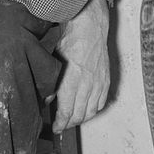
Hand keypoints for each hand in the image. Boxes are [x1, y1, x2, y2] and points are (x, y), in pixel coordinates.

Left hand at [52, 0, 110, 132]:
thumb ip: (52, 81)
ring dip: (81, 119)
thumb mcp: (54, 58)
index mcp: (72, 77)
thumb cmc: (71, 38)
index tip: (55, 127)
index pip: (67, 110)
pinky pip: (101, 102)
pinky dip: (93, 110)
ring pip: (91, 111)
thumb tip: (48, 99)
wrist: (90, 26)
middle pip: (79, 114)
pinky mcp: (106, 79)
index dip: (60, 122)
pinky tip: (86, 110)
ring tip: (72, 120)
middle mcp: (87, 82)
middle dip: (69, 123)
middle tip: (61, 125)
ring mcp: (98, 82)